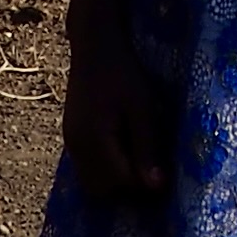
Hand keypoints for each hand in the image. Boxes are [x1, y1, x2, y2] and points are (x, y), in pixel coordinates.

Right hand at [60, 0, 168, 201]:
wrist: (95, 46)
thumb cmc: (123, 73)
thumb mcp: (141, 108)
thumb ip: (146, 148)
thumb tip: (155, 187)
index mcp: (94, 141)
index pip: (119, 183)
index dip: (143, 187)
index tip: (166, 180)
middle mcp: (77, 147)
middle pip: (101, 190)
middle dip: (127, 190)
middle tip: (153, 174)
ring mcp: (71, 143)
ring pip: (91, 182)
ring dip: (114, 182)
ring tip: (140, 166)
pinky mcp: (71, 136)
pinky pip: (86, 168)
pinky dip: (104, 170)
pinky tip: (125, 154)